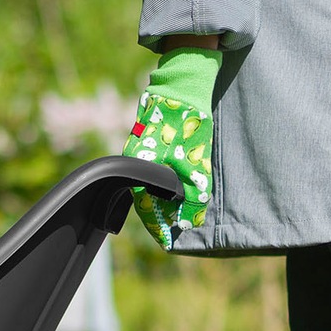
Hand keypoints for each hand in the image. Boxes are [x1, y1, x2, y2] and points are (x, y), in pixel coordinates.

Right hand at [126, 45, 218, 249]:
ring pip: (149, 184)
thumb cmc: (187, 125)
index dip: (159, 228)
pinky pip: (152, 171)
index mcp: (141, 168)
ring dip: (163, 201)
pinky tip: (177, 189)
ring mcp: (139, 149)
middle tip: (176, 230)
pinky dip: (164, 184)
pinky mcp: (146, 140)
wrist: (182, 88)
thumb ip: (193, 195)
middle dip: (161, 217)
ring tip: (179, 214)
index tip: (169, 242)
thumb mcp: (196, 164)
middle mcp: (135, 161)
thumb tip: (191, 222)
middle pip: (145, 198)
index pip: (146, 209)